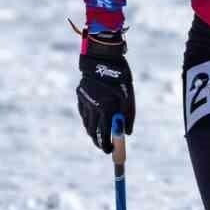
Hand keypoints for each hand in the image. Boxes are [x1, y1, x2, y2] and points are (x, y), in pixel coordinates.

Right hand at [77, 33, 134, 152]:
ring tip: (100, 136)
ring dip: (93, 132)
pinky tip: (94, 120)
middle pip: (93, 132)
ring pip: (87, 123)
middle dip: (99, 142)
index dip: (107, 145)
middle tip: (105, 147)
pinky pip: (83, 113)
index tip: (110, 152)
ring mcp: (84, 101)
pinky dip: (89, 119)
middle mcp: (93, 106)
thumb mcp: (129, 95)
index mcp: (106, 107)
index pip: (104, 133)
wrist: (101, 57)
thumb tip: (127, 133)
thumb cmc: (119, 76)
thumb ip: (128, 115)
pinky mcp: (79, 95)